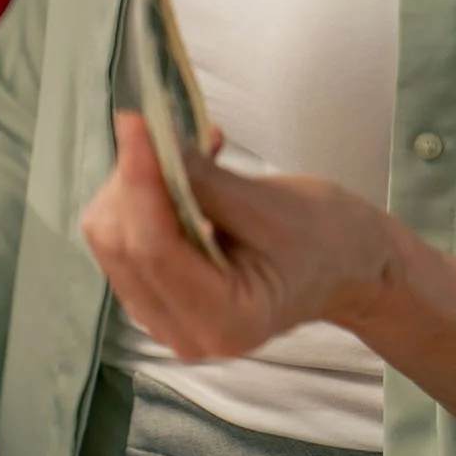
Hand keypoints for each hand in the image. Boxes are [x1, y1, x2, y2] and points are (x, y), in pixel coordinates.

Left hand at [81, 112, 399, 359]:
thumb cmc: (326, 241)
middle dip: (132, 182)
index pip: (153, 249)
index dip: (137, 181)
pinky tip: (181, 176)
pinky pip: (123, 242)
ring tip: (189, 155)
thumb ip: (203, 183)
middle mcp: (183, 332)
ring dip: (136, 187)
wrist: (342, 268)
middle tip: (164, 133)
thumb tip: (149, 142)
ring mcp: (162, 319)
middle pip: (120, 246)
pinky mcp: (152, 298)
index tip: (135, 123)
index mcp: (224, 321)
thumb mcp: (272, 206)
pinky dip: (142, 200)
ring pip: (113, 241)